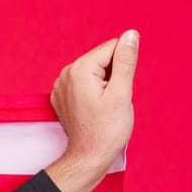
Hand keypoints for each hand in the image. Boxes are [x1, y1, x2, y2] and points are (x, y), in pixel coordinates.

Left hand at [50, 30, 137, 170]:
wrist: (89, 157)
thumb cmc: (106, 131)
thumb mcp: (122, 92)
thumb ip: (126, 60)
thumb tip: (131, 34)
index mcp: (79, 70)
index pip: (113, 47)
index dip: (123, 67)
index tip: (117, 90)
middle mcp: (65, 74)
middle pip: (103, 58)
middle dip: (114, 75)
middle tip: (111, 100)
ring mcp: (61, 86)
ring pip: (96, 71)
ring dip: (106, 84)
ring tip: (103, 106)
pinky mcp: (63, 96)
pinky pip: (86, 83)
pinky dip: (95, 92)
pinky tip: (94, 109)